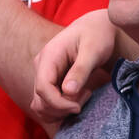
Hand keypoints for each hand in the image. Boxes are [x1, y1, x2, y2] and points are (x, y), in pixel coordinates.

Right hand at [30, 9, 116, 123]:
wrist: (96, 27)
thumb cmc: (97, 35)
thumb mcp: (93, 50)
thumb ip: (80, 70)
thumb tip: (68, 92)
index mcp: (48, 57)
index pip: (43, 89)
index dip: (59, 104)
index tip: (79, 107)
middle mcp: (41, 67)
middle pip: (40, 100)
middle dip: (62, 108)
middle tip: (86, 97)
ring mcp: (44, 75)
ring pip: (41, 105)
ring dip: (60, 111)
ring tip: (83, 97)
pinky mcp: (50, 81)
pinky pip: (48, 103)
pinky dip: (61, 109)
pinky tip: (78, 99)